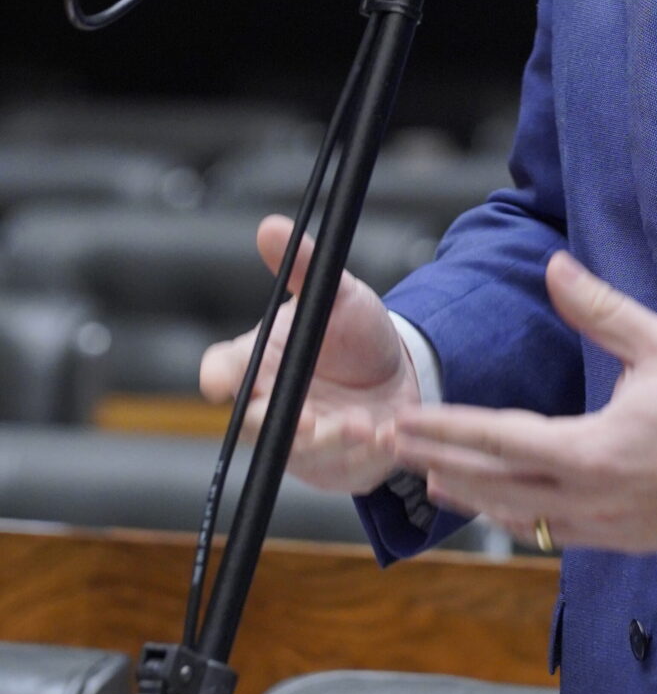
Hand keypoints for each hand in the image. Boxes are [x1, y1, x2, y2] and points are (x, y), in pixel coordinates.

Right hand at [199, 215, 420, 493]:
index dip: (218, 376)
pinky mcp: (333, 464)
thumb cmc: (354, 333)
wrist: (401, 373)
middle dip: (279, 422)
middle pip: (254, 421)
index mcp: (259, 361)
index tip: (222, 382)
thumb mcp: (337, 294)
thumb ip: (302, 266)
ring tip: (365, 426)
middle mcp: (271, 405)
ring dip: (331, 440)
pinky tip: (388, 437)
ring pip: (300, 450)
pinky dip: (364, 455)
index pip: (222, 369)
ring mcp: (299, 440)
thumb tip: (271, 226)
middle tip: (308, 420)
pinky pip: (340, 467)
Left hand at [383, 253, 656, 551]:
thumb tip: (554, 268)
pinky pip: (556, 535)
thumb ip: (601, 309)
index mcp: (595, 450)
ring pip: (521, 519)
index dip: (446, 429)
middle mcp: (592, 498)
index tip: (403, 421)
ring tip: (431, 483)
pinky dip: (518, 520)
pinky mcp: (626, 541)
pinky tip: (502, 510)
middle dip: (438, 465)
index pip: (500, 440)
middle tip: (390, 451)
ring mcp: (608, 527)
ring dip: (472, 499)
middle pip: (495, 487)